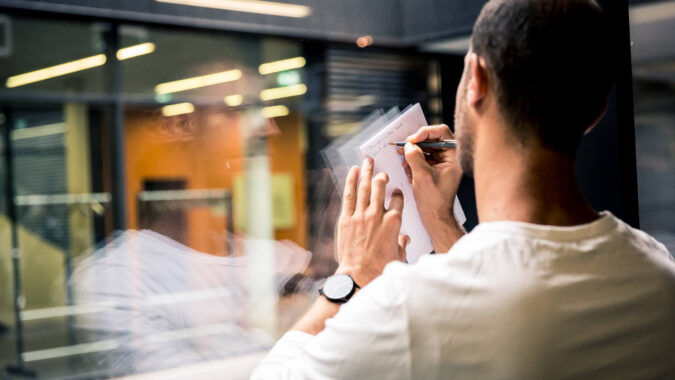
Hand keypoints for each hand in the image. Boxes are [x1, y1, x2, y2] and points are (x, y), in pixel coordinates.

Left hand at [336, 157, 408, 286]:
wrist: (358, 275)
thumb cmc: (379, 268)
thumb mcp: (398, 256)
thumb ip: (402, 244)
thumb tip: (405, 239)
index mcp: (393, 222)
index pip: (397, 199)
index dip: (397, 193)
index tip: (395, 191)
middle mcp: (377, 215)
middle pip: (381, 187)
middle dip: (382, 176)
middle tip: (381, 171)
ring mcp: (361, 215)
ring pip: (364, 187)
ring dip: (367, 171)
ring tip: (368, 161)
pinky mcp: (346, 219)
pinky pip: (349, 195)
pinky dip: (350, 181)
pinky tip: (353, 171)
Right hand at [401, 125, 464, 252]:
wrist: (436, 217)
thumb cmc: (434, 200)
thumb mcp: (422, 176)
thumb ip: (415, 157)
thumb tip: (408, 145)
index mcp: (453, 158)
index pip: (442, 133)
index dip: (426, 132)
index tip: (413, 139)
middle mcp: (449, 159)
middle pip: (433, 140)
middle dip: (417, 142)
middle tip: (404, 146)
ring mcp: (441, 164)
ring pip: (426, 149)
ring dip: (413, 152)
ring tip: (402, 157)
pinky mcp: (434, 171)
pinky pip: (423, 159)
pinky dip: (413, 161)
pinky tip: (406, 167)